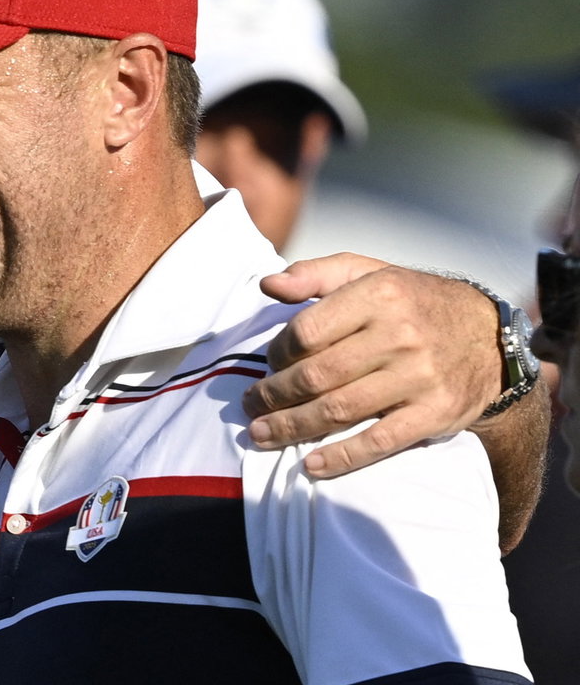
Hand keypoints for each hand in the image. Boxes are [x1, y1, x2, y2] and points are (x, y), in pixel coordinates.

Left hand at [242, 253, 499, 476]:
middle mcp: (400, 336)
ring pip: (339, 410)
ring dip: (292, 427)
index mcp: (378, 295)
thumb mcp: (367, 272)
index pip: (307, 331)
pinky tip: (311, 465)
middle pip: (316, 375)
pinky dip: (341, 458)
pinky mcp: (435, 414)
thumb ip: (314, 274)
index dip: (277, 352)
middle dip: (273, 395)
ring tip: (261, 434)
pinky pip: (379, 442)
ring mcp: (418, 378)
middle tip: (250, 405)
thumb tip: (267, 284)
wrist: (488, 337)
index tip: (268, 363)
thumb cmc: (411, 302)